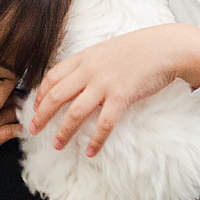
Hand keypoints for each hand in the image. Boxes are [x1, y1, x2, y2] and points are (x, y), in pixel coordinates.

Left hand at [27, 23, 199, 156]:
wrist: (166, 47)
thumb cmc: (139, 48)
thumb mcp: (107, 50)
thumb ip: (91, 63)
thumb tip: (78, 78)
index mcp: (84, 57)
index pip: (52, 76)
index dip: (41, 94)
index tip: (35, 107)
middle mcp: (90, 70)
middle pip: (56, 95)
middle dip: (42, 115)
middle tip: (33, 130)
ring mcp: (105, 83)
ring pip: (75, 112)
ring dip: (64, 132)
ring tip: (57, 145)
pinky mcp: (122, 96)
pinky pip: (104, 123)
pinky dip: (96, 140)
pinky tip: (91, 151)